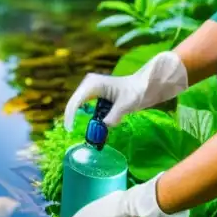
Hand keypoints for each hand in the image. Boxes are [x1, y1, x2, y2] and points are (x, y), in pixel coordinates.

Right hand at [63, 51, 188, 129]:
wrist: (146, 86)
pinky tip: (90, 125)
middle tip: (72, 132)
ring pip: (78, 105)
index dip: (70, 116)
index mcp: (93, 84)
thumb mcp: (126, 104)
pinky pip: (85, 106)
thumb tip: (105, 126)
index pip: (75, 101)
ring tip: (77, 130)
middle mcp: (89, 84)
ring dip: (78, 117)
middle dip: (72, 117)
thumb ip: (114, 115)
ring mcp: (91, 89)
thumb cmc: (137, 91)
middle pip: (74, 103)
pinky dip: (86, 116)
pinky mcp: (95, 95)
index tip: (70, 130)